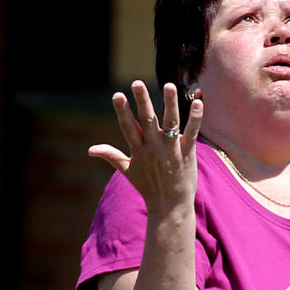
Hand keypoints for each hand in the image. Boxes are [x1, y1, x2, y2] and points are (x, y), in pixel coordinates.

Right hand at [88, 81, 203, 213]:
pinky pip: (192, 133)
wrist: (170, 206)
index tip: (117, 95)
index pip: (128, 127)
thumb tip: (90, 150)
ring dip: (170, 104)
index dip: (122, 111)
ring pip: (170, 123)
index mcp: (139, 150)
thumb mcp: (128, 171)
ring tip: (169, 85)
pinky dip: (195, 118)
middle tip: (137, 83)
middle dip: (142, 102)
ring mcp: (171, 150)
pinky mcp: (187, 153)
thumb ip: (112, 156)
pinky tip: (199, 102)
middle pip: (147, 121)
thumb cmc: (148, 187)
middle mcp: (154, 148)